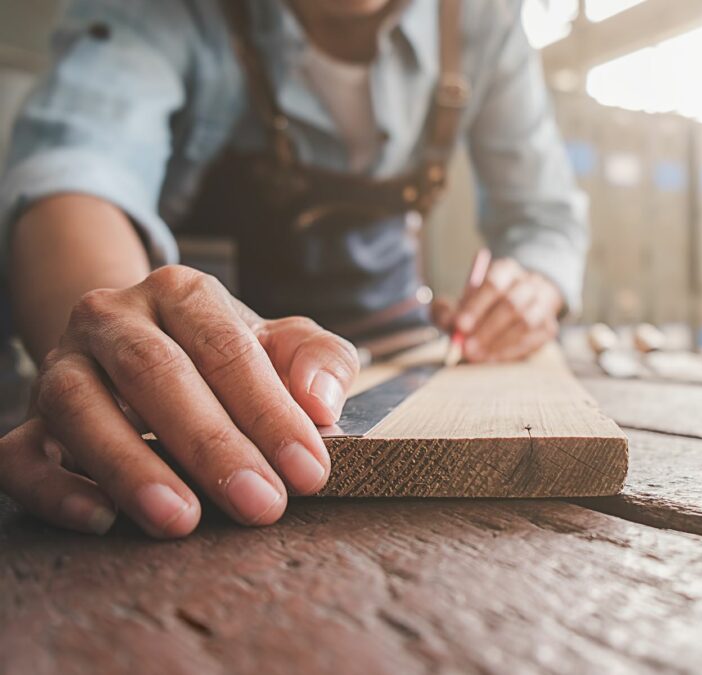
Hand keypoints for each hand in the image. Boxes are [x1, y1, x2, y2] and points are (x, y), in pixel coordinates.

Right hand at [0, 265, 359, 537]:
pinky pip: (19, 454)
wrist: (144, 351)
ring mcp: (61, 367)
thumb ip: (320, 360)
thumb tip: (320, 402)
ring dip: (131, 467)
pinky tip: (102, 519)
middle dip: (213, 445)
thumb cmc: (230, 355)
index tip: (308, 472)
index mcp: (181, 293)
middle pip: (155, 373)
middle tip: (262, 504)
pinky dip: (55, 489)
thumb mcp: (285, 344)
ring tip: (182, 520)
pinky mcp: (28, 422)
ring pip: (80, 407)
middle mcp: (113, 318)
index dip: (270, 412)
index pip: (227, 348)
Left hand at [431, 258, 561, 362]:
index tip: (460, 326)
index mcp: (506, 270)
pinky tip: (492, 359)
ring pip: (525, 323)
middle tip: (466, 348)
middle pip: (512, 304)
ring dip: (498, 342)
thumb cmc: (484, 305)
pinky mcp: (548, 327)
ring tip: (477, 356)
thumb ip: (448, 310)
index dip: (476, 306)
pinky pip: (532, 341)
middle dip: (487, 329)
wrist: (521, 304)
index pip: (493, 284)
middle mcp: (529, 283)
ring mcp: (543, 305)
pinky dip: (510, 352)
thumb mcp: (461, 302)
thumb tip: (448, 322)